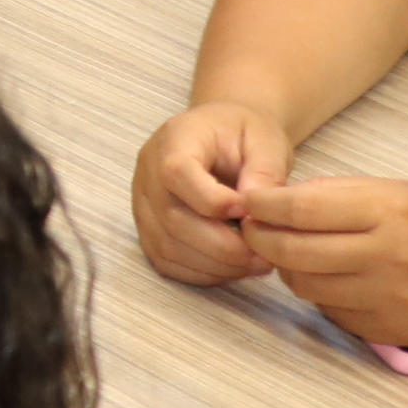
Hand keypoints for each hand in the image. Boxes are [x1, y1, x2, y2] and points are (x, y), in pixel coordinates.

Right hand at [132, 98, 295, 284]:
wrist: (222, 134)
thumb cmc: (243, 134)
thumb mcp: (264, 140)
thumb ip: (264, 171)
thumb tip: (256, 211)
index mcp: (174, 140)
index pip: (175, 173)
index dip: (210, 200)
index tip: (249, 213)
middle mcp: (148, 173)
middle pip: (171, 218)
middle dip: (223, 246)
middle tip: (264, 257)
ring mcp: (143, 204)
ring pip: (166, 246)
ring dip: (214, 264)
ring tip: (255, 264)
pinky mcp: (148, 229)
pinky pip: (166, 260)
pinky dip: (201, 273)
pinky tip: (232, 267)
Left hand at [240, 175, 407, 346]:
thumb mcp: (398, 190)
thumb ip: (336, 195)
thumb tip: (274, 202)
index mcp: (388, 213)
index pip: (301, 210)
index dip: (262, 206)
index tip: (245, 201)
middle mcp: (387, 259)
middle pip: (293, 252)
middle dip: (260, 238)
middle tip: (251, 228)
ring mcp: (389, 301)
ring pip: (305, 286)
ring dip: (287, 268)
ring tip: (292, 250)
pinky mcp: (390, 332)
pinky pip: (331, 312)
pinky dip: (320, 293)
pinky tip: (331, 277)